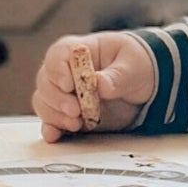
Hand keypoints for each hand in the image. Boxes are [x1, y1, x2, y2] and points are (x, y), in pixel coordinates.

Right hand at [32, 30, 155, 139]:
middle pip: (45, 82)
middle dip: (57, 98)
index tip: (69, 85)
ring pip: (44, 102)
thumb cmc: (135, 64)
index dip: (58, 71)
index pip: (57, 56)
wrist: (143, 85)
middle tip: (76, 110)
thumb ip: (117, 75)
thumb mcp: (134, 65)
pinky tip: (54, 135)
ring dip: (55, 115)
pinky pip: (52, 121)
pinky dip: (51, 128)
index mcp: (79, 51)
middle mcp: (66, 72)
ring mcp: (65, 94)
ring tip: (76, 124)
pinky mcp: (70, 115)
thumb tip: (100, 84)